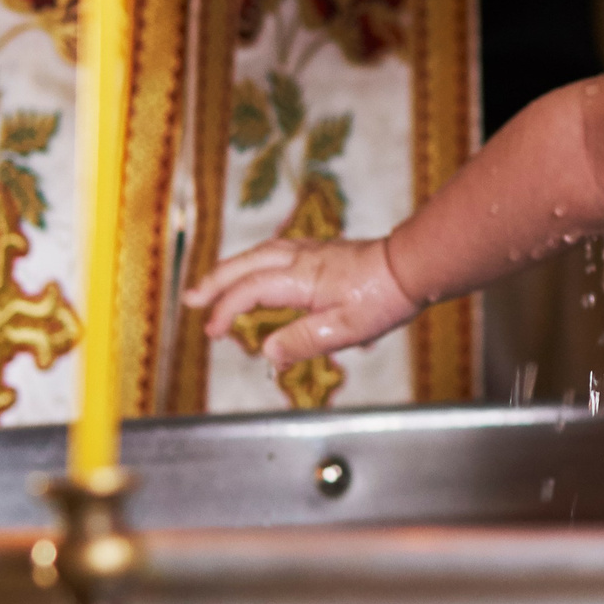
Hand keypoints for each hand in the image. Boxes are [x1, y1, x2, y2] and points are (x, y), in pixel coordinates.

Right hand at [182, 237, 418, 366]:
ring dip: (232, 268)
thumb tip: (268, 353)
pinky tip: (258, 268)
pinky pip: (277, 250)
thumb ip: (304, 340)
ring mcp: (311, 251)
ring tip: (213, 284)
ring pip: (260, 253)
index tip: (213, 331)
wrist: (412, 265)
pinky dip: (256, 260)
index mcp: (300, 278)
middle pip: (245, 264)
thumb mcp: (346, 329)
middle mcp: (300, 259)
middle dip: (215, 282)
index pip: (249, 291)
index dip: (227, 311)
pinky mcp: (323, 250)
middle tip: (190, 299)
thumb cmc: (383, 297)